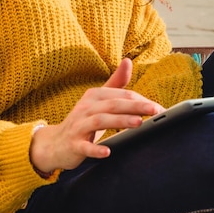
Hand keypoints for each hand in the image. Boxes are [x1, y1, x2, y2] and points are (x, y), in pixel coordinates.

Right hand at [29, 58, 162, 174]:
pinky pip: (84, 146)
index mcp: (94, 96)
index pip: (120, 94)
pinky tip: (107, 151)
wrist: (55, 143)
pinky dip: (95, 148)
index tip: (158, 108)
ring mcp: (78, 126)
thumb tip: (128, 61)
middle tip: (155, 110)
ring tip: (139, 123)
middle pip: (112, 104)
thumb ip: (115, 83)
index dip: (140, 100)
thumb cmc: (83, 120)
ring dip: (120, 121)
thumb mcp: (98, 100)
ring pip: (100, 121)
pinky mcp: (73, 144)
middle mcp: (85, 108)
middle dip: (135, 106)